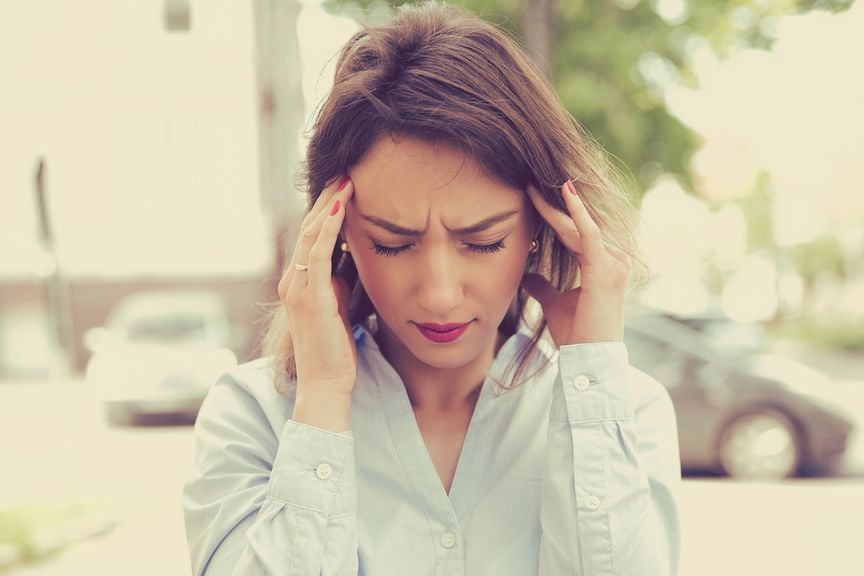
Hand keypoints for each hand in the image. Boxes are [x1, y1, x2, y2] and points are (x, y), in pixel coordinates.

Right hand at [278, 176, 356, 396]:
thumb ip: (340, 283)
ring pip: (311, 234)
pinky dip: (329, 227)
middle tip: (345, 170)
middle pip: (309, 228)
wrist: (326, 385)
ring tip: (346, 178)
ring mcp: (297, 288)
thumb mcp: (339, 308)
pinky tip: (341, 206)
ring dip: (329, 204)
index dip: (327, 209)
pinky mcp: (309, 297)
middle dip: (327, 197)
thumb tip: (352, 260)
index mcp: (299, 283)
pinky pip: (317, 253)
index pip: (312, 236)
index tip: (345, 185)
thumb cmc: (337, 352)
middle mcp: (292, 281)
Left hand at [522, 180, 630, 345]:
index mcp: (602, 265)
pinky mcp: (605, 268)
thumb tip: (527, 274)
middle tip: (529, 182)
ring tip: (535, 185)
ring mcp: (613, 263)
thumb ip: (543, 286)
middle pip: (577, 225)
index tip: (531, 197)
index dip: (553, 215)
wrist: (589, 359)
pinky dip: (577, 213)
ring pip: (580, 226)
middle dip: (553, 204)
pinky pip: (590, 233)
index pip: (574, 233)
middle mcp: (613, 259)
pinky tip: (564, 193)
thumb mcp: (555, 304)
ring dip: (558, 205)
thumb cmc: (576, 335)